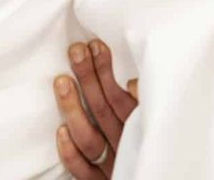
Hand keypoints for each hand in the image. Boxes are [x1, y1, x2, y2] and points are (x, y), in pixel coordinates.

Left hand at [54, 40, 137, 177]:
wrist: (149, 175)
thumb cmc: (147, 143)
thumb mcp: (152, 120)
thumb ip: (142, 103)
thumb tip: (132, 82)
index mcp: (138, 129)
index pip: (120, 98)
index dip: (106, 71)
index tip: (95, 46)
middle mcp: (124, 147)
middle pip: (102, 111)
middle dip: (88, 78)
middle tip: (76, 51)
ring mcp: (111, 166)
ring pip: (90, 140)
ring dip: (74, 109)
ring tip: (61, 81)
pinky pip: (83, 173)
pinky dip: (71, 154)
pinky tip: (60, 131)